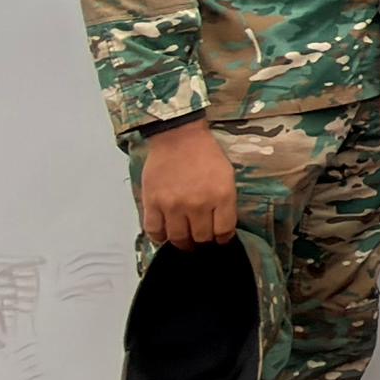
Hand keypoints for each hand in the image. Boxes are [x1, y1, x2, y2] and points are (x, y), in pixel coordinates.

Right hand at [137, 122, 238, 248]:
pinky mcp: (152, 203)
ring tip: (184, 240)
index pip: (224, 232)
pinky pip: (154, 231)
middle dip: (203, 242)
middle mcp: (198, 204)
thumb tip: (221, 229)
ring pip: (178, 239)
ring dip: (183, 243)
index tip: (219, 240)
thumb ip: (225, 204)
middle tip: (200, 240)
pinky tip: (165, 234)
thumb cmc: (205, 155)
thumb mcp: (227, 176)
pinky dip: (160, 237)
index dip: (222, 240)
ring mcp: (173, 205)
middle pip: (201, 238)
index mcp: (221, 196)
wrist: (178, 136)